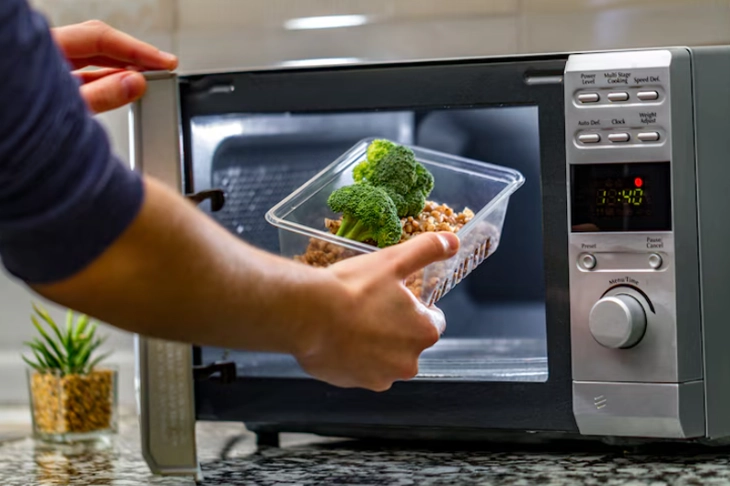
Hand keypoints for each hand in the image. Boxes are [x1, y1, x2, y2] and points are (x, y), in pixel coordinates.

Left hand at [51, 20, 177, 112]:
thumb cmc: (13, 126)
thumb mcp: (62, 110)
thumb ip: (100, 96)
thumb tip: (135, 83)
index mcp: (44, 48)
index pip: (99, 36)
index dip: (136, 49)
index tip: (164, 61)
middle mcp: (45, 51)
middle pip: (97, 42)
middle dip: (133, 54)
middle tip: (163, 66)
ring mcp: (45, 66)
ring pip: (90, 57)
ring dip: (122, 66)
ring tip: (148, 76)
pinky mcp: (48, 82)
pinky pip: (82, 73)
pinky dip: (107, 78)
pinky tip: (124, 85)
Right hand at [296, 232, 459, 391]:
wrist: (308, 315)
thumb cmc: (352, 289)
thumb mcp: (394, 260)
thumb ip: (427, 250)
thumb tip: (451, 241)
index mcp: (424, 332)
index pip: (433, 321)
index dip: (415, 307)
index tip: (396, 298)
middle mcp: (409, 361)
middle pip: (409, 341)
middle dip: (395, 327)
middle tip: (370, 306)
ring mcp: (382, 376)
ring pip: (385, 357)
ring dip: (375, 344)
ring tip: (352, 321)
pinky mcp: (357, 383)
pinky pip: (362, 369)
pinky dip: (355, 357)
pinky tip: (339, 338)